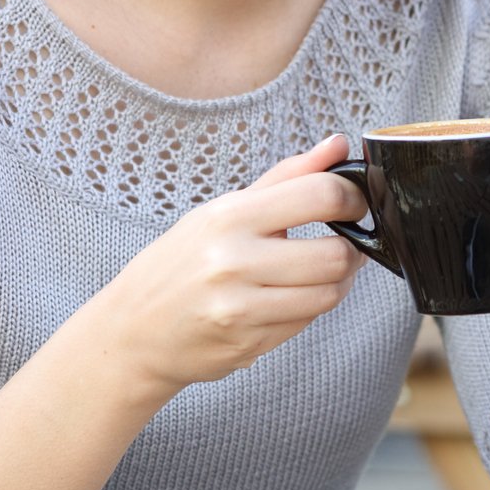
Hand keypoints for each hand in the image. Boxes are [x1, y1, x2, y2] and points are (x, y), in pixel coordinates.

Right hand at [72, 134, 367, 404]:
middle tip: (348, 242)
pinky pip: (305, 323)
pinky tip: (292, 297)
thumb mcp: (224, 210)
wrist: (133, 331)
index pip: (320, 195)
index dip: (353, 198)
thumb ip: (287, 177)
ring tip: (324, 270)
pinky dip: (309, 308)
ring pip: (328, 294)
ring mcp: (240, 308)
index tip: (356, 202)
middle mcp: (233, 262)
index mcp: (229, 217)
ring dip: (338, 282)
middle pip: (335, 254)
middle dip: (353, 249)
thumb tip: (338, 144)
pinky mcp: (247, 345)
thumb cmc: (181, 262)